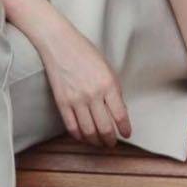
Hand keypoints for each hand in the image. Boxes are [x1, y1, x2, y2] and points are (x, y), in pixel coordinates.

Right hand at [35, 14, 131, 148]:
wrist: (59, 43)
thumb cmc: (85, 52)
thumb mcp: (107, 68)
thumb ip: (114, 90)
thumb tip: (118, 112)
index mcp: (108, 84)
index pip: (120, 115)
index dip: (125, 128)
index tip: (126, 134)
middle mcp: (93, 94)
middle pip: (105, 127)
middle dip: (110, 139)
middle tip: (112, 143)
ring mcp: (76, 99)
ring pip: (88, 131)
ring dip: (95, 141)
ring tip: (98, 142)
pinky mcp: (61, 102)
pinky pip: (71, 126)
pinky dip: (79, 135)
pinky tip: (83, 136)